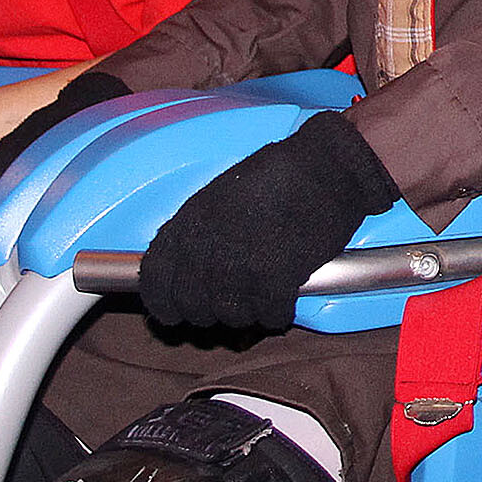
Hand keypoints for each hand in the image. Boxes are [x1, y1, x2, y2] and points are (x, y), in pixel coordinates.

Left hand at [137, 111, 399, 331]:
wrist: (327, 166)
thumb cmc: (280, 176)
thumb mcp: (219, 196)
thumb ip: (198, 233)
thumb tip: (189, 271)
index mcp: (188, 224)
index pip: (154, 282)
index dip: (164, 305)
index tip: (175, 314)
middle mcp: (206, 248)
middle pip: (193, 308)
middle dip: (212, 313)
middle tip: (233, 304)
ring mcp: (239, 264)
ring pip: (230, 316)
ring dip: (248, 314)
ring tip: (263, 297)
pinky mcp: (276, 276)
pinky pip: (268, 315)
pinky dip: (277, 314)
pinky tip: (285, 301)